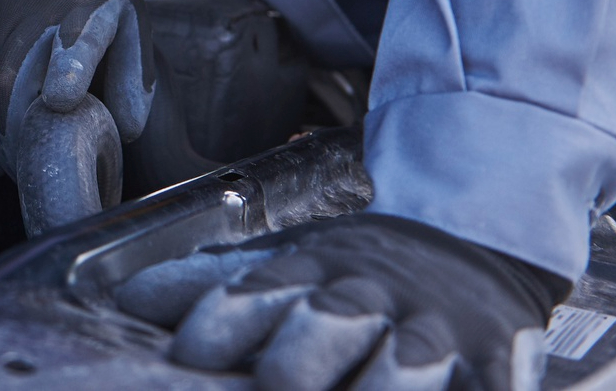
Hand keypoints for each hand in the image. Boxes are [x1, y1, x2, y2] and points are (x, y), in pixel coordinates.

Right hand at [0, 0, 153, 182]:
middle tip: (38, 173)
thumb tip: (124, 132)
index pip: (75, 42)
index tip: (63, 99)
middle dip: (22, 132)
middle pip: (15, 79)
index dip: (69, 69)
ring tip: (17, 173)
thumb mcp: (132, 17)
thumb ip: (133, 77)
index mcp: (85, 11)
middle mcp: (34, 20)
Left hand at [115, 213, 568, 389]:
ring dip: (378, 387)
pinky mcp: (488, 364)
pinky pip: (481, 389)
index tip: (189, 355)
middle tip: (278, 384)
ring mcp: (429, 333)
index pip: (258, 291)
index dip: (221, 323)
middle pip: (328, 325)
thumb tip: (127, 301)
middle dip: (296, 363)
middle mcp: (365, 298)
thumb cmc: (351, 273)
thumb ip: (207, 286)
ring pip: (404, 368)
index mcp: (310, 272)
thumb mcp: (282, 265)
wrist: (464, 241)